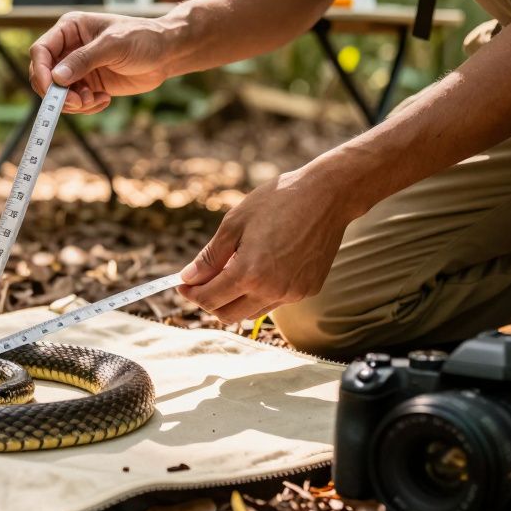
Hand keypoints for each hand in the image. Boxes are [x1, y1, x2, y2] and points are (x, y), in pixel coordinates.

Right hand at [28, 12, 172, 113]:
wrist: (166, 53)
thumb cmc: (142, 38)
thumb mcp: (113, 45)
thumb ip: (83, 60)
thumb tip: (56, 77)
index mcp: (69, 29)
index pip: (41, 51)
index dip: (41, 71)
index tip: (52, 90)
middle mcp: (69, 49)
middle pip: (44, 76)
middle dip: (58, 93)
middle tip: (78, 102)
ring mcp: (77, 69)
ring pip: (58, 93)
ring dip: (74, 103)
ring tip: (95, 100)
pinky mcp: (88, 85)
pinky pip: (75, 103)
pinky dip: (86, 107)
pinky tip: (104, 100)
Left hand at [176, 167, 359, 323]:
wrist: (327, 196)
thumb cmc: (277, 202)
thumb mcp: (234, 224)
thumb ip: (210, 257)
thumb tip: (189, 278)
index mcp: (250, 273)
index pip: (209, 299)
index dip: (191, 293)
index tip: (182, 283)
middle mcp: (272, 290)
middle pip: (228, 315)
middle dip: (209, 302)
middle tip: (201, 282)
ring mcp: (293, 293)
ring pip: (252, 312)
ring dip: (235, 299)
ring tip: (232, 269)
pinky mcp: (308, 290)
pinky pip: (275, 301)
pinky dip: (260, 292)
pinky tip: (261, 267)